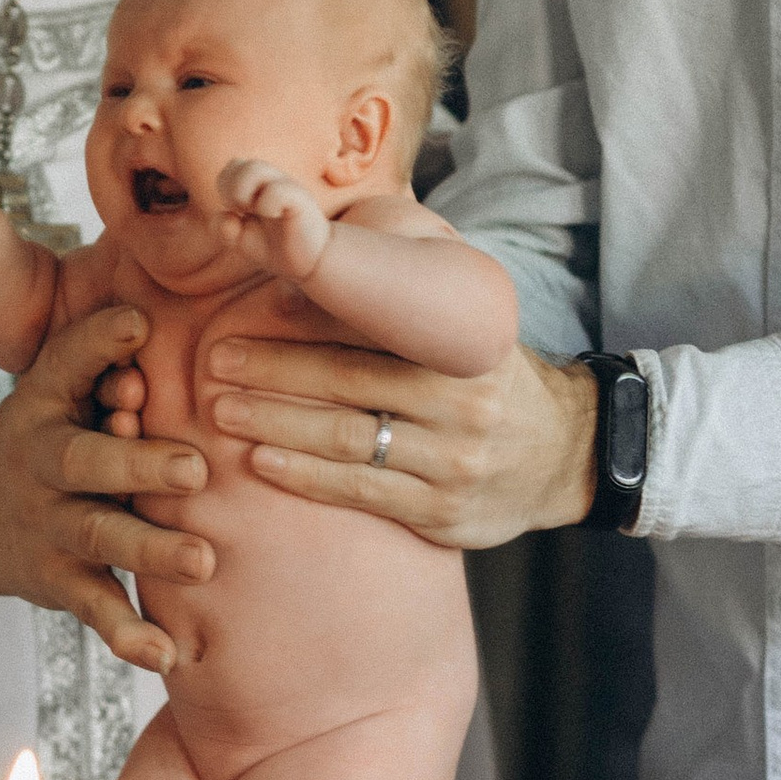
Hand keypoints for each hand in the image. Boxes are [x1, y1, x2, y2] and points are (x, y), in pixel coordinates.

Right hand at [0, 302, 210, 674]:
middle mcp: (42, 464)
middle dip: (137, 463)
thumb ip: (102, 363)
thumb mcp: (58, 391)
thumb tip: (150, 316)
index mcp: (44, 405)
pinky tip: (168, 653)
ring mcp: (50, 527)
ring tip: (203, 561)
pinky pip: (96, 609)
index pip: (66, 364)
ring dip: (151, 549)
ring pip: (98, 536)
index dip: (99, 344)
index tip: (141, 324)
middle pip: (85, 462)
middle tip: (194, 468)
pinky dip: (129, 634)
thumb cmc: (50, 434)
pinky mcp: (60, 582)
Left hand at [204, 335, 596, 550]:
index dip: (305, 319)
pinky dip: (304, 477)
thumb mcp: (474, 329)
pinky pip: (360, 491)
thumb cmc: (492, 381)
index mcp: (466, 347)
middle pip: (350, 381)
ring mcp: (453, 461)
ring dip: (275, 424)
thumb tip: (319, 266)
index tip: (249, 310)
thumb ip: (413, 303)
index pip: (375, 327)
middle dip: (273, 371)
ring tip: (221, 412)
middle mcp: (463, 402)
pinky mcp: (441, 513)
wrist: (565, 457)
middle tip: (215, 362)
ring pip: (347, 439)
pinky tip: (261, 463)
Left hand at [217, 155, 330, 284]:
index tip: (236, 210)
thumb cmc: (275, 246)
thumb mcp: (241, 240)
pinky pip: (277, 191)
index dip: (225, 187)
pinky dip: (267, 205)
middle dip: (230, 191)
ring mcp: (287, 187)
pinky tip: (274, 215)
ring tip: (255, 211)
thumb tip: (228, 217)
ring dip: (243, 192)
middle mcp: (273, 180)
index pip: (232, 167)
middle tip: (243, 211)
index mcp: (258, 184)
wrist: (310, 261)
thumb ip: (223, 230)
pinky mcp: (301, 200)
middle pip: (239, 164)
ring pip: (256, 168)